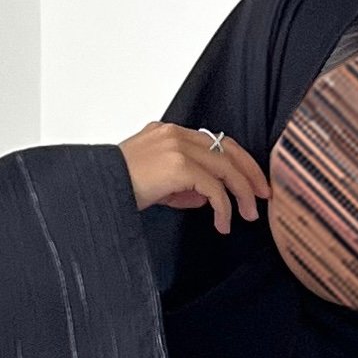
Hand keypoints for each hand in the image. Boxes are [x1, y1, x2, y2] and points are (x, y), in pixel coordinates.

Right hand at [118, 122, 269, 233]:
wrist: (94, 187)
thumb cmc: (117, 187)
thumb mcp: (155, 184)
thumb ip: (183, 186)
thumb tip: (207, 199)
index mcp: (170, 133)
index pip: (215, 141)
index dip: (239, 161)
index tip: (252, 182)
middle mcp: (176, 134)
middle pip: (228, 149)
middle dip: (250, 174)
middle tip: (263, 197)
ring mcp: (178, 147)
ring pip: (226, 168)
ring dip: (242, 194)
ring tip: (247, 216)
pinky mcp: (178, 166)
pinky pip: (213, 188)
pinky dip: (224, 208)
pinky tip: (223, 224)